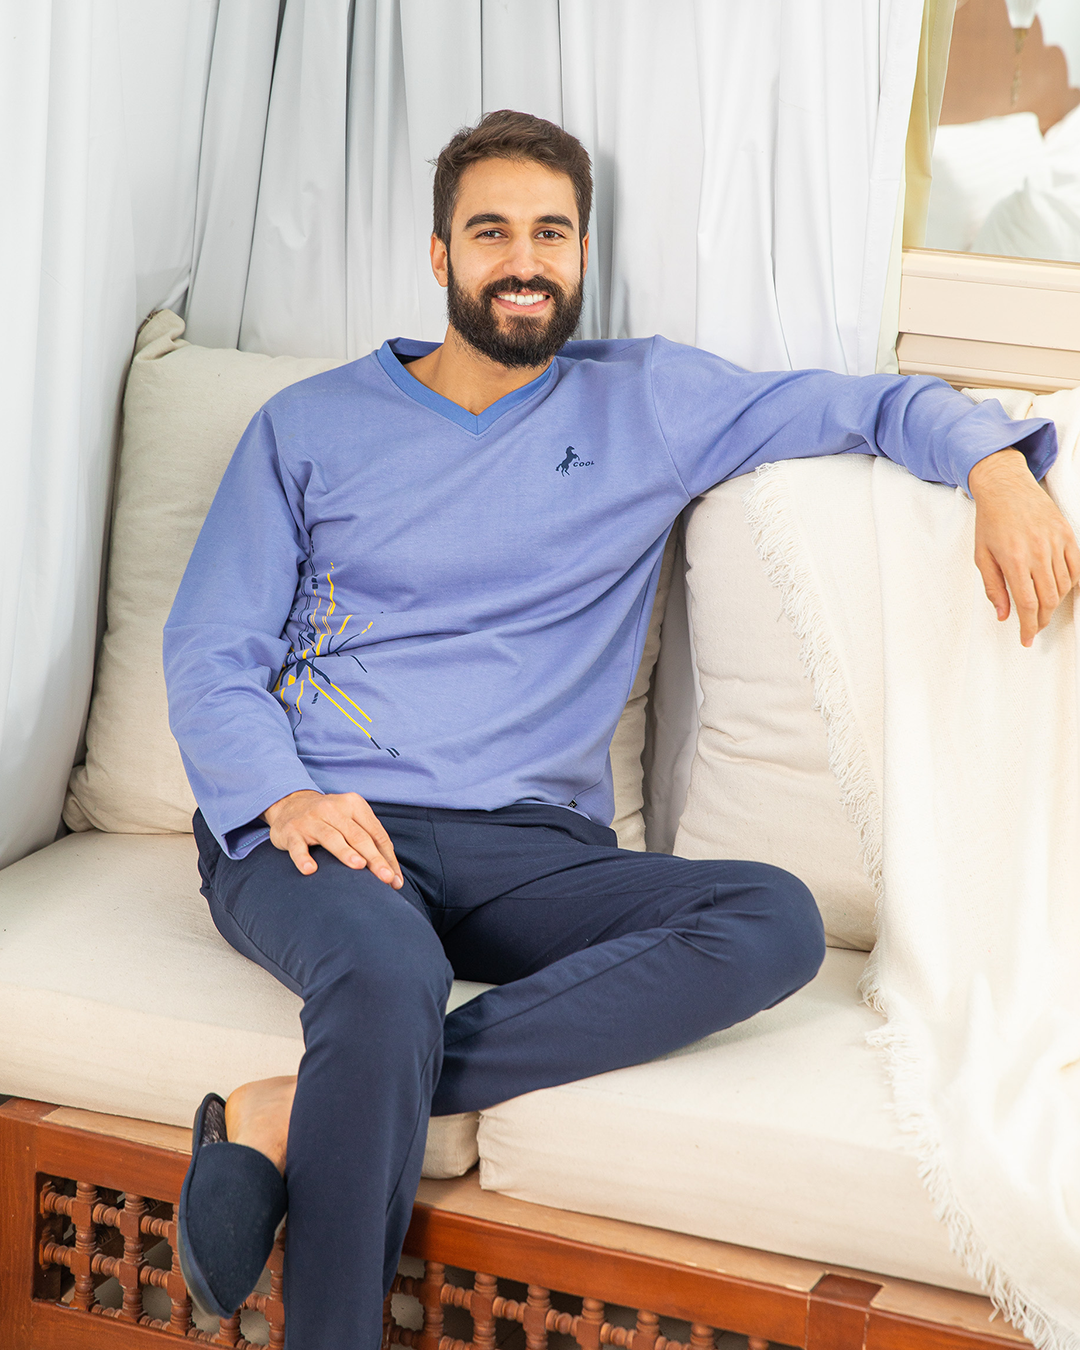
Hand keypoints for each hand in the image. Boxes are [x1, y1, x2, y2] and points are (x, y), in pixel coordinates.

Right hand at [263, 790, 402, 884]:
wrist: (289, 804)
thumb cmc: (329, 819)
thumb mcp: (351, 820)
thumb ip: (370, 841)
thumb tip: (393, 875)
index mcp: (354, 805)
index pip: (376, 833)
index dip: (387, 857)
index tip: (394, 879)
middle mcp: (333, 809)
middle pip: (358, 836)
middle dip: (374, 858)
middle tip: (385, 878)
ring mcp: (311, 820)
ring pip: (331, 837)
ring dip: (345, 852)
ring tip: (359, 866)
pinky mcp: (291, 832)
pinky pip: (298, 846)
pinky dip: (303, 858)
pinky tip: (310, 870)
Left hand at [968, 448, 1079, 646]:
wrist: (1006, 487)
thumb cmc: (990, 522)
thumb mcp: (982, 556)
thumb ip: (994, 587)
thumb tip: (1004, 615)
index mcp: (1014, 560)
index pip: (1027, 604)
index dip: (1028, 626)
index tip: (1026, 639)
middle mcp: (1038, 553)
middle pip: (1048, 599)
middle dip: (1041, 620)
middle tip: (1033, 628)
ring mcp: (1056, 543)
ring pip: (1063, 586)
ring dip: (1054, 604)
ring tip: (1042, 610)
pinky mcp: (1067, 535)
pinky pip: (1075, 568)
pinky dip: (1070, 584)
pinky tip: (1059, 590)